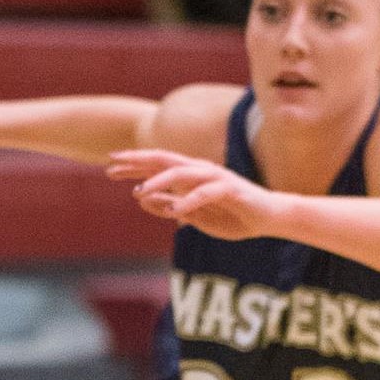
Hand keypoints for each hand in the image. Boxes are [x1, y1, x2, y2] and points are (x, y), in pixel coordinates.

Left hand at [107, 149, 281, 240]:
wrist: (269, 218)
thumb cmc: (232, 215)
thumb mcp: (195, 215)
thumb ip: (170, 205)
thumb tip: (141, 199)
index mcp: (191, 175)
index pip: (158, 165)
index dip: (134, 164)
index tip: (110, 167)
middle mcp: (201, 170)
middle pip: (164, 161)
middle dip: (138, 162)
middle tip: (112, 166)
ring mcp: (216, 177)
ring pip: (182, 173)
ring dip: (159, 181)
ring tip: (139, 191)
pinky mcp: (231, 189)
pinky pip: (206, 193)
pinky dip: (189, 201)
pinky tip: (174, 212)